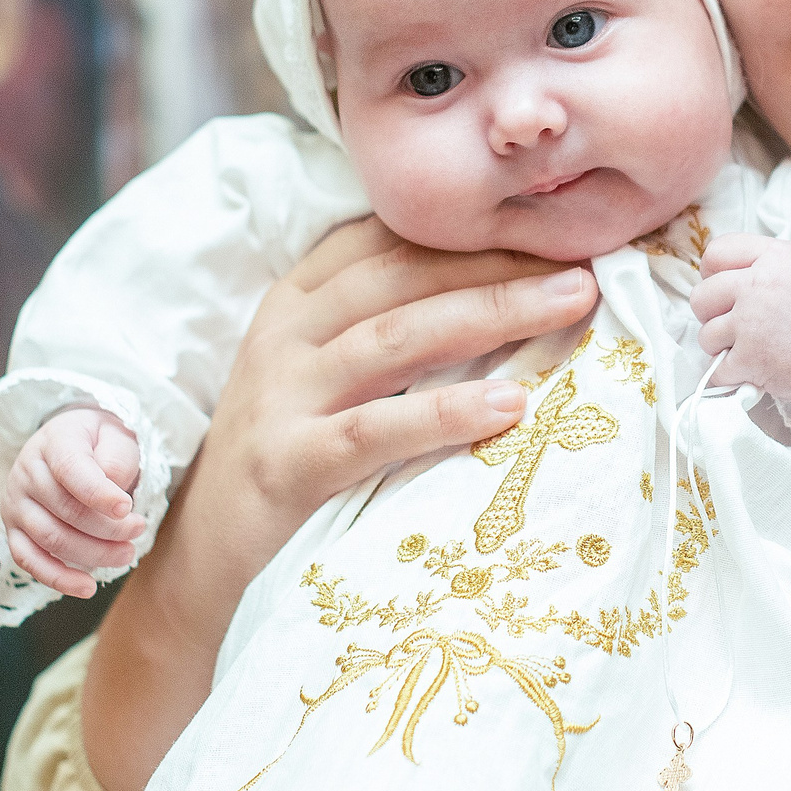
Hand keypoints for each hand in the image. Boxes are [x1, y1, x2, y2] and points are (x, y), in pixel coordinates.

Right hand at [4, 407, 145, 597]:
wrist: (69, 442)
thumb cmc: (99, 443)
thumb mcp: (116, 436)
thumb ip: (116, 458)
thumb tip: (112, 491)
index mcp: (54, 442)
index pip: (71, 470)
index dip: (99, 493)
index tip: (128, 509)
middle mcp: (26, 472)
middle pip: (66, 510)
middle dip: (108, 528)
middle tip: (138, 530)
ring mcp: (16, 504)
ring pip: (51, 539)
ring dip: (92, 554)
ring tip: (126, 554)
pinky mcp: (13, 530)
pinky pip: (29, 561)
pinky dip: (58, 578)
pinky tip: (86, 588)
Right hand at [207, 219, 600, 527]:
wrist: (203, 561)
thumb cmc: (293, 460)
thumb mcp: (334, 380)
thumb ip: (397, 333)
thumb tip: (518, 299)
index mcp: (301, 299)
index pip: (393, 240)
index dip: (477, 230)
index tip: (559, 229)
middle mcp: (286, 334)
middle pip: (404, 275)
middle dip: (500, 262)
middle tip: (587, 262)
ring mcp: (279, 397)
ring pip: (395, 336)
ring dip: (491, 313)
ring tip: (570, 305)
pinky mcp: (283, 463)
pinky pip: (373, 430)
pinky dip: (445, 413)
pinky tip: (512, 405)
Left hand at [690, 234, 790, 401]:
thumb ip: (762, 261)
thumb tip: (718, 274)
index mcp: (772, 257)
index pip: (715, 254)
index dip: (714, 274)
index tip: (726, 290)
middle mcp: (758, 286)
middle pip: (701, 297)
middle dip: (713, 314)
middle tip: (736, 325)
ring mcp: (752, 324)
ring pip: (706, 336)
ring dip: (723, 347)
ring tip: (752, 348)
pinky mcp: (752, 360)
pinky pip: (718, 370)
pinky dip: (731, 375)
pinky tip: (752, 370)